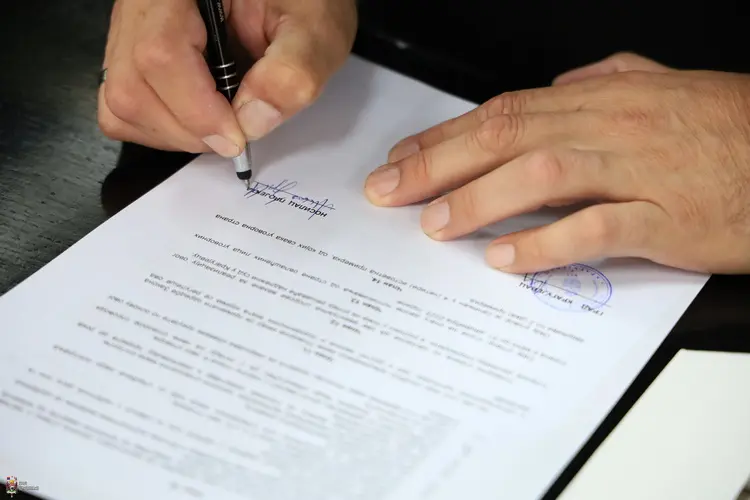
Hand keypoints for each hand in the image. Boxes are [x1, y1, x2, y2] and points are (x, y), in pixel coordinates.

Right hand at [97, 0, 355, 156]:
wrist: (292, 2)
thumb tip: (252, 120)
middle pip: (131, 84)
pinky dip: (163, 128)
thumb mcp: (315, 30)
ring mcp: (132, 28)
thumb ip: (292, 71)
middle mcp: (144, 3)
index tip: (236, 137)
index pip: (160, 52)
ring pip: (121, 101)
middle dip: (188, 128)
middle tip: (235, 135)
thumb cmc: (301, 4)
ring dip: (175, 133)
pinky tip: (202, 119)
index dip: (196, 109)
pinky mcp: (134, 53)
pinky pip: (125, 106)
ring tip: (222, 124)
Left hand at [364, 52, 749, 274]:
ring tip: (434, 224)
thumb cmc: (730, 126)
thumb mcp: (662, 88)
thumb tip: (558, 88)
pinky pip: (597, 229)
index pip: (504, 112)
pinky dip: (546, 243)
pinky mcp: (668, 217)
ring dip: (480, 199)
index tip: (402, 160)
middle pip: (507, 137)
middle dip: (438, 165)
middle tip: (389, 191)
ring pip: (542, 175)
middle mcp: (612, 126)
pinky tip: (505, 258)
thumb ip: (606, 82)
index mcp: (604, 98)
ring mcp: (640, 170)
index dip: (445, 137)